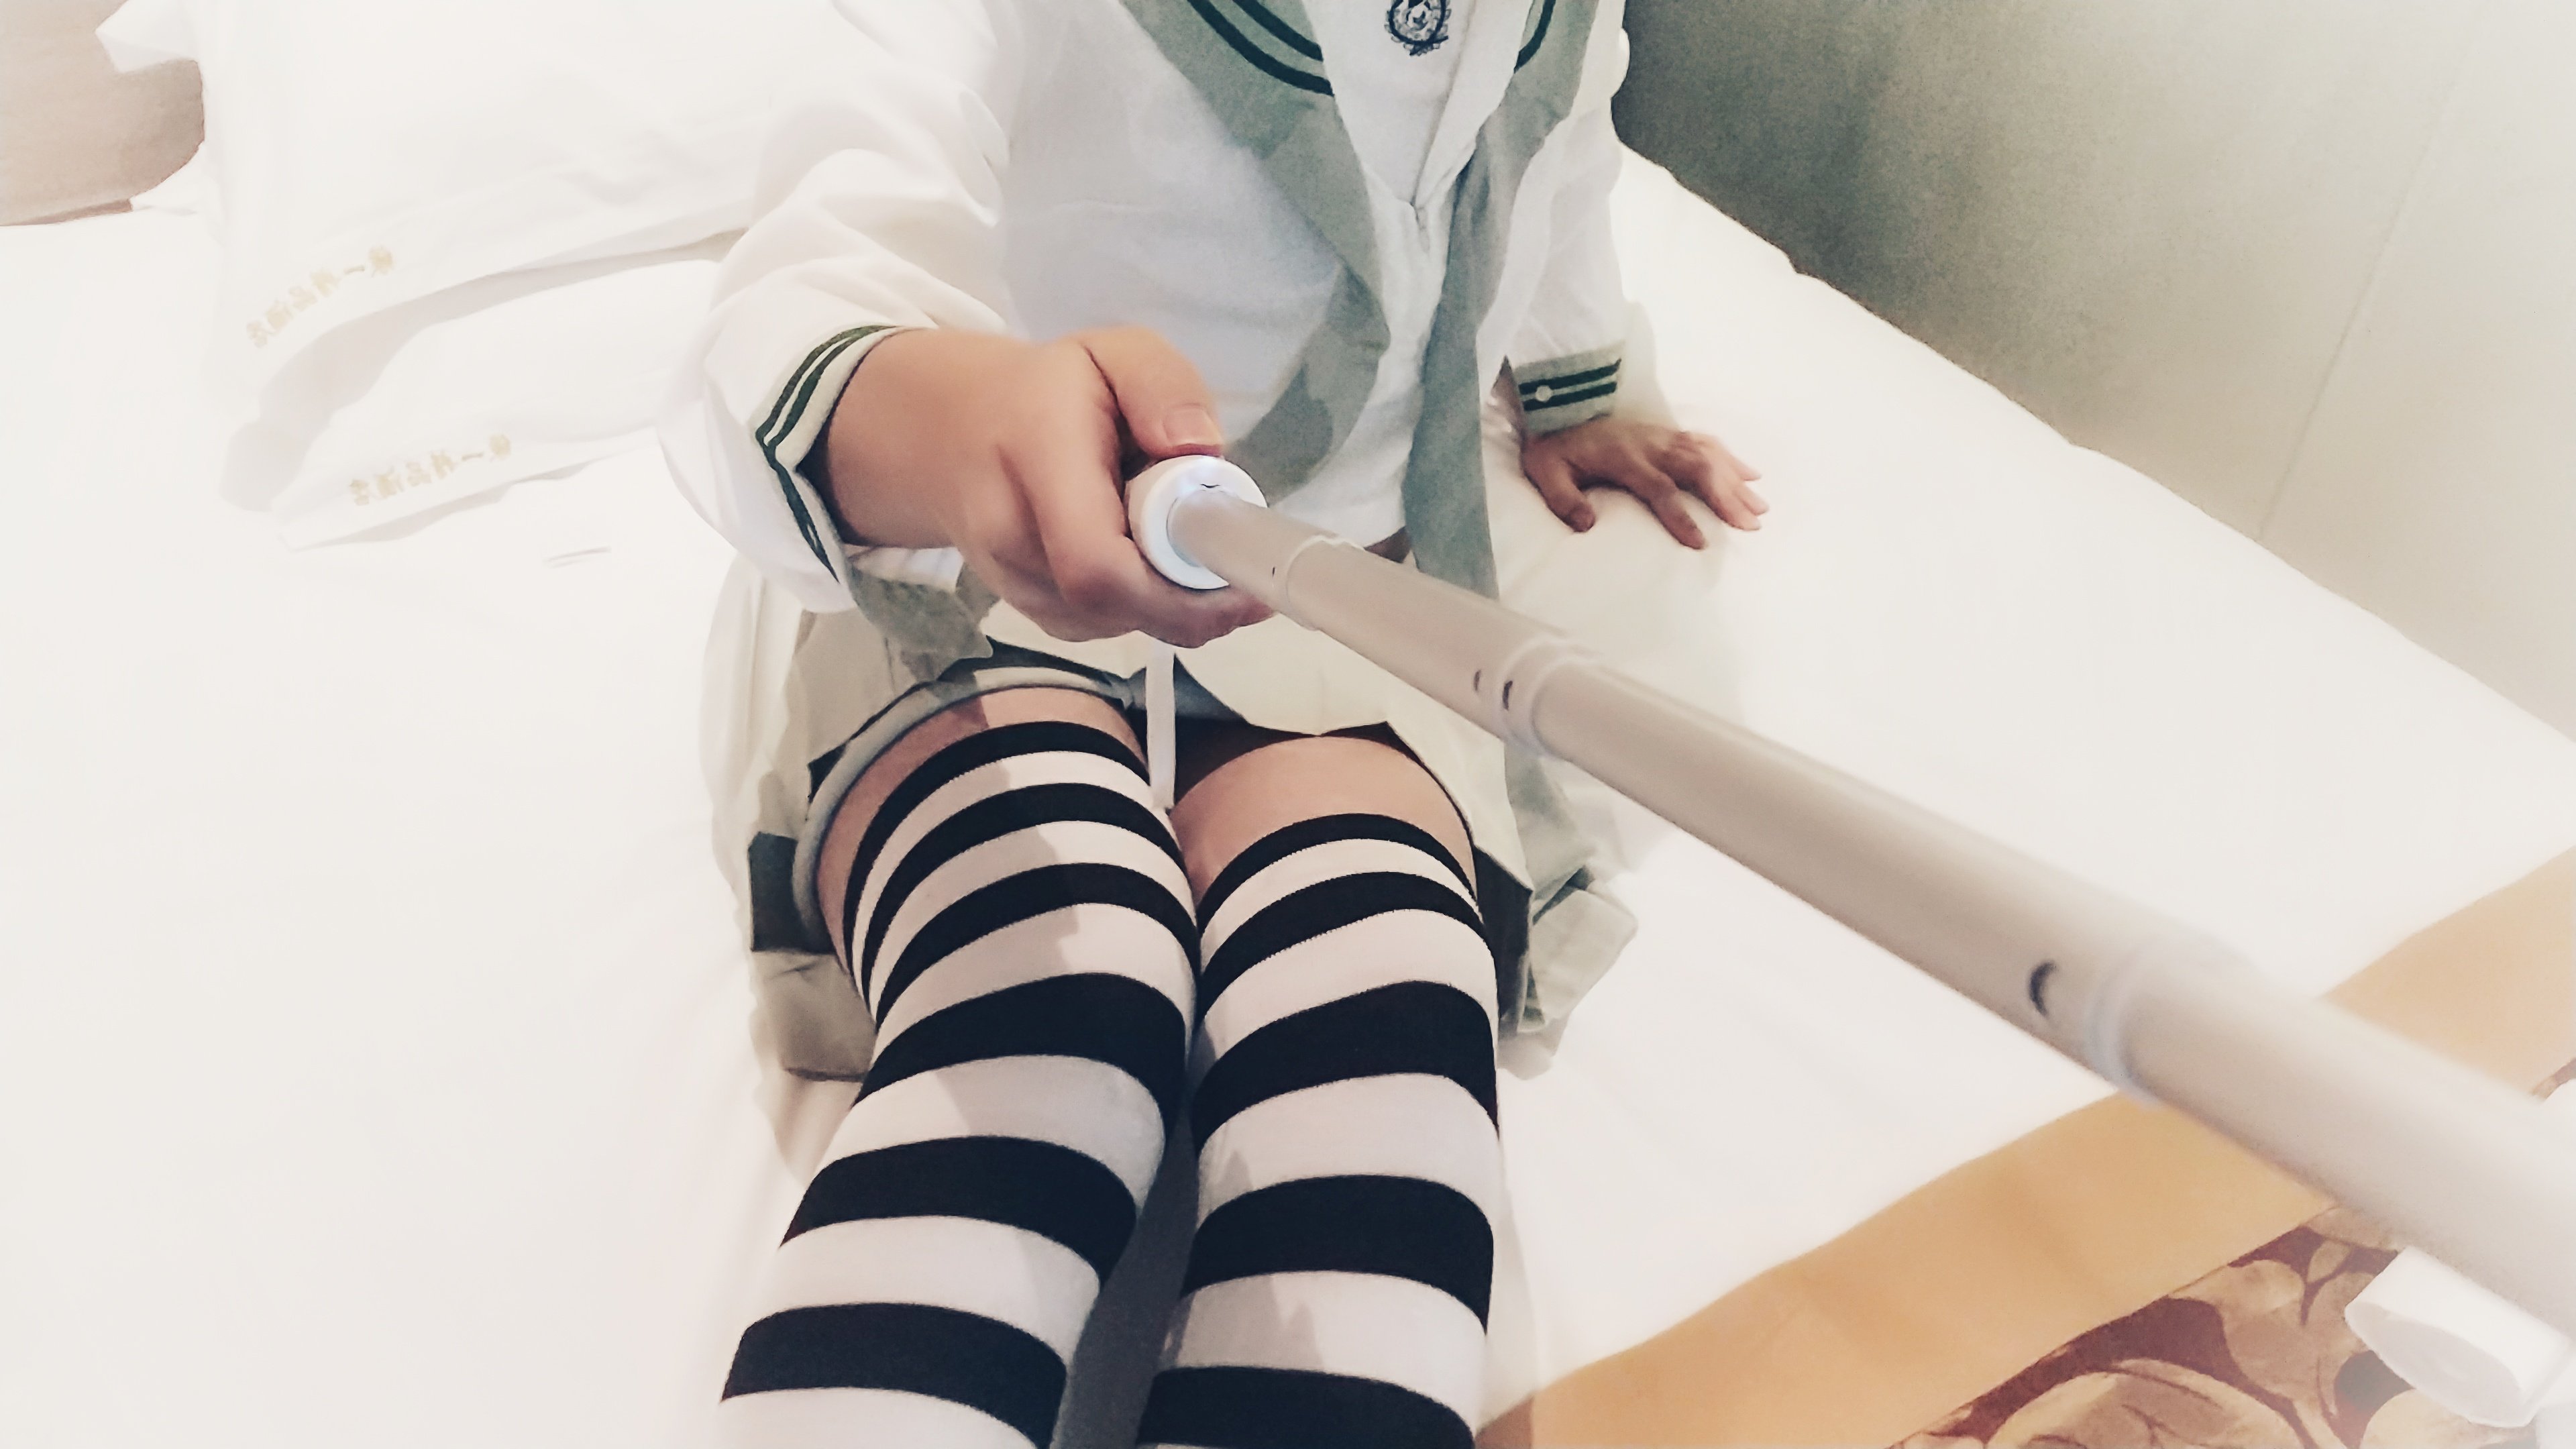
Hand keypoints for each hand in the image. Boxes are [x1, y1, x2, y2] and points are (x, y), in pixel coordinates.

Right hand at [814, 326, 1271, 648]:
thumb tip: (1203, 450)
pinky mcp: (1035, 614)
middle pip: (1113, 605)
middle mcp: (1011, 535)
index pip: (1095, 560)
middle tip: (1234, 558)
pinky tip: (1151, 557)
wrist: (955, 436)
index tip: (1241, 567)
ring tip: (1177, 535)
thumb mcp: (1114, 354)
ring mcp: (1017, 586)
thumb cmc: (1051, 391)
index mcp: (1035, 456)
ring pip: (1121, 622)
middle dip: (1193, 598)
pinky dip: (1151, 604)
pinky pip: (1113, 627)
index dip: (1177, 584)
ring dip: (1174, 597)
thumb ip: (1161, 384)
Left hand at [1520, 416, 1765, 548]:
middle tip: (1750, 525)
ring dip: (1736, 480)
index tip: (1700, 543)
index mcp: (1622, 458)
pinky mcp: (1666, 433)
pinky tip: (1751, 476)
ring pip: (1707, 454)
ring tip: (1760, 508)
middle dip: (1725, 496)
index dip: (1680, 515)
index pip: (1659, 488)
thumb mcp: (1545, 476)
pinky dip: (1730, 458)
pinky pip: (1705, 442)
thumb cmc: (1553, 453)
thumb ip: (1564, 501)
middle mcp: (1649, 444)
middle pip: (1696, 467)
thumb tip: (1587, 525)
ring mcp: (1661, 436)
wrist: (1554, 415)